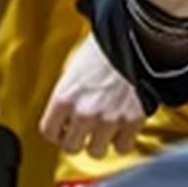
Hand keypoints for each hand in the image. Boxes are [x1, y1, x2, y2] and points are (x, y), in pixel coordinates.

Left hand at [40, 36, 146, 157]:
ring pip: (96, 151)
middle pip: (70, 147)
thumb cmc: (108, 44)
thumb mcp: (76, 64)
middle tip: (85, 130)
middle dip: (77, 139)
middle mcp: (84, 111)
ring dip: (100, 142)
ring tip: (105, 129)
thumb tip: (67, 108)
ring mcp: (108, 119)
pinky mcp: (132, 121)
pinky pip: (122, 147)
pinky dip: (122, 140)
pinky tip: (122, 128)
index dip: (57, 131)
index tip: (64, 128)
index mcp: (65, 96)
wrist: (138, 36)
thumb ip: (69, 91)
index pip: (49, 131)